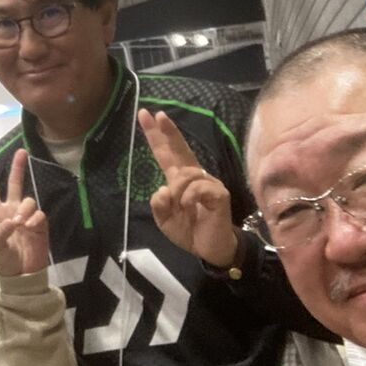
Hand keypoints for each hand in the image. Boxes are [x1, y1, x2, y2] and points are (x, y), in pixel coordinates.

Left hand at [0, 149, 49, 276]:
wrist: (21, 275)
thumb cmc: (3, 261)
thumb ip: (0, 234)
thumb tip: (12, 221)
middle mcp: (11, 211)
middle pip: (15, 185)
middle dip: (18, 168)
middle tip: (21, 151)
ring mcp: (26, 217)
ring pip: (28, 200)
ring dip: (24, 209)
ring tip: (20, 223)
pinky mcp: (40, 225)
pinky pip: (39, 214)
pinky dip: (35, 219)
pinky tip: (30, 227)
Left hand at [139, 109, 237, 268]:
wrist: (210, 250)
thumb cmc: (188, 231)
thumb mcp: (164, 220)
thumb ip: (159, 204)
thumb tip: (164, 188)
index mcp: (178, 180)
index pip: (166, 153)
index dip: (157, 136)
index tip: (147, 115)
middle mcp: (194, 176)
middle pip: (179, 149)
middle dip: (168, 132)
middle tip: (158, 115)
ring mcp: (208, 183)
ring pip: (185, 175)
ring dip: (178, 192)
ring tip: (183, 209)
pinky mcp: (219, 193)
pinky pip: (198, 188)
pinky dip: (190, 198)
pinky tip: (192, 207)